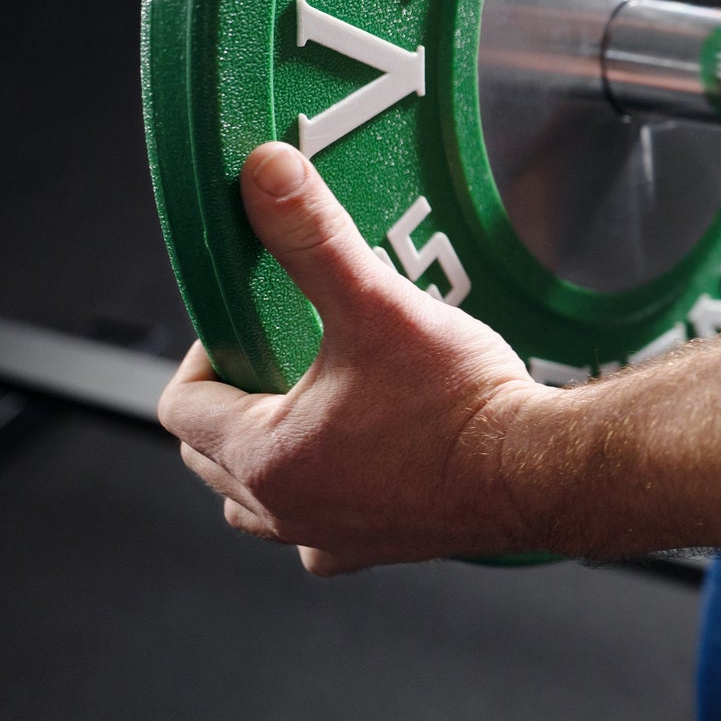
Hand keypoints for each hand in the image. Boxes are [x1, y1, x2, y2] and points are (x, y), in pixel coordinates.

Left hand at [158, 142, 550, 573]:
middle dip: (234, 400)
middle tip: (283, 355)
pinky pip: (317, 531)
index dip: (207, 354)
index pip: (183, 404)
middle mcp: (286, 509)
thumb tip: (265, 172)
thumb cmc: (460, 403)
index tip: (253, 325)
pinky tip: (358, 459)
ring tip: (313, 404)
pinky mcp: (377, 548)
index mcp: (265, 456)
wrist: (537, 469)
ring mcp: (330, 535)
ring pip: (256, 500)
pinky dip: (319, 495)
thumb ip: (312, 237)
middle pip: (209, 454)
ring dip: (266, 452)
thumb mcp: (376, 304)